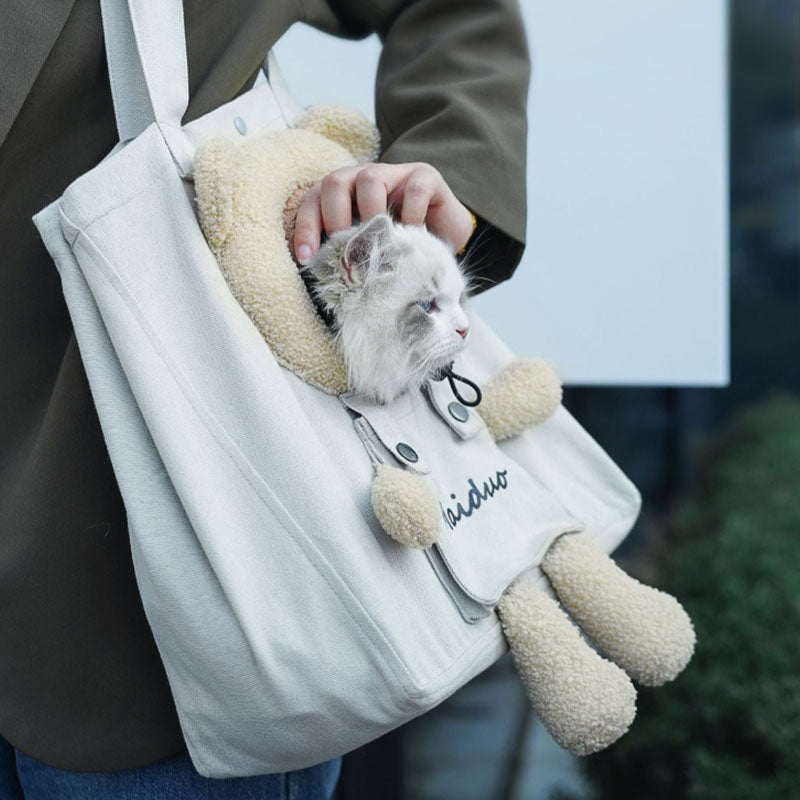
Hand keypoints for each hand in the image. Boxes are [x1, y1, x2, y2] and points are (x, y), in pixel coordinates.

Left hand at [292, 162, 473, 263]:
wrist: (445, 238)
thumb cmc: (400, 248)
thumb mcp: (369, 251)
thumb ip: (348, 255)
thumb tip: (323, 277)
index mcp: (344, 195)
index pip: (313, 201)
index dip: (306, 228)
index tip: (307, 258)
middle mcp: (364, 179)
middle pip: (335, 181)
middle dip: (334, 217)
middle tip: (347, 249)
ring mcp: (396, 174)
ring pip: (371, 178)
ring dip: (371, 213)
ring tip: (382, 241)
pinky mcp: (425, 176)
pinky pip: (414, 189)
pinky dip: (411, 215)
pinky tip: (415, 236)